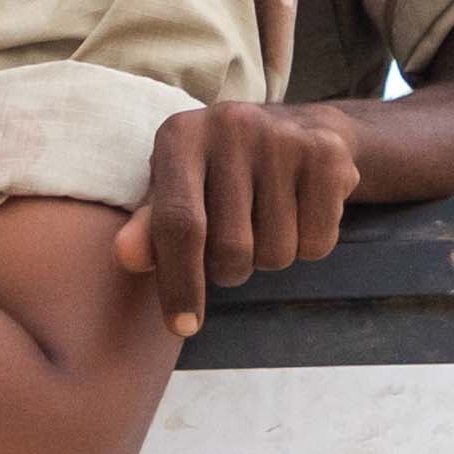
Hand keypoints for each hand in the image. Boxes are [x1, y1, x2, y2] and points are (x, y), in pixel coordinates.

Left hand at [108, 100, 365, 336]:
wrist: (302, 128)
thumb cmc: (222, 171)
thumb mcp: (178, 187)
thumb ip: (151, 226)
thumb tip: (127, 257)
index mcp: (181, 136)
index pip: (179, 222)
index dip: (180, 281)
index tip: (182, 326)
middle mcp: (230, 127)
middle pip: (231, 249)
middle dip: (230, 269)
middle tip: (235, 242)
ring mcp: (282, 139)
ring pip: (276, 252)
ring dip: (270, 256)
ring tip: (268, 218)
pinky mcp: (327, 155)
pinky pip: (316, 243)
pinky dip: (309, 244)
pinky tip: (301, 210)